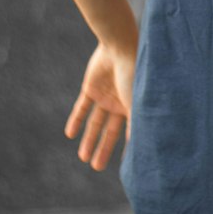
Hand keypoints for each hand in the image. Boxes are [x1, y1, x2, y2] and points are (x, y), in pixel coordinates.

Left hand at [64, 43, 135, 171]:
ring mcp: (105, 96)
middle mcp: (121, 103)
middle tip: (96, 167)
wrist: (119, 46)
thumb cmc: (134, 74)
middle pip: (110, 131)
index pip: (130, 133)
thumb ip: (137, 126)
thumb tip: (142, 150)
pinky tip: (70, 134)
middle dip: (104, 149)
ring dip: (89, 139)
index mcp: (135, 107)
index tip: (126, 166)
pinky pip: (82, 108)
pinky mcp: (91, 88)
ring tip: (83, 158)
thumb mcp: (138, 103)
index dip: (128, 149)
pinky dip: (76, 120)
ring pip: (95, 122)